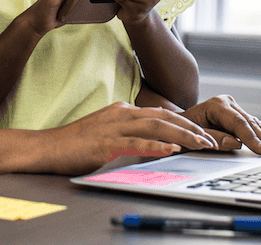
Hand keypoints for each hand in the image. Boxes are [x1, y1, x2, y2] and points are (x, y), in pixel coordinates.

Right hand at [37, 102, 218, 174]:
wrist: (46, 147)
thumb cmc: (75, 144)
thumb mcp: (107, 132)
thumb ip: (128, 132)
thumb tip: (151, 140)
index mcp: (123, 111)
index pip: (161, 114)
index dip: (186, 123)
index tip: (204, 134)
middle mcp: (121, 115)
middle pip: (164, 117)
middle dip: (192, 128)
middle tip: (213, 139)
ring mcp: (113, 128)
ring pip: (156, 127)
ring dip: (182, 135)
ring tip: (202, 144)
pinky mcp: (106, 144)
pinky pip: (136, 143)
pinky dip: (156, 145)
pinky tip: (171, 149)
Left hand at [180, 95, 260, 156]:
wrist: (177, 122)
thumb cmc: (182, 130)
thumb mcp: (193, 136)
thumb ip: (214, 139)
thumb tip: (236, 143)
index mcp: (217, 105)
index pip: (239, 124)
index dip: (252, 139)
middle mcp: (229, 104)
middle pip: (252, 124)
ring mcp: (235, 109)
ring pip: (257, 126)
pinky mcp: (239, 117)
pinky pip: (256, 128)